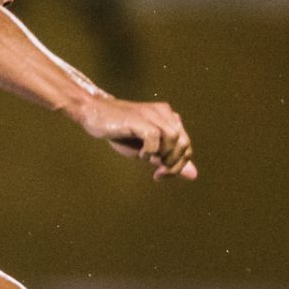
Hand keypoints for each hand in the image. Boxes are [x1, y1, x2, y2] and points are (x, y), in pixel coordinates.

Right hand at [76, 94, 196, 180]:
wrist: (95, 113)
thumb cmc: (120, 132)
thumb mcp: (147, 151)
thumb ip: (168, 160)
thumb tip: (193, 175)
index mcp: (169, 118)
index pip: (186, 146)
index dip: (179, 165)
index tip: (161, 174)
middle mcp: (164, 113)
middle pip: (184, 143)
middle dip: (174, 164)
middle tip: (158, 174)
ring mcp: (152, 114)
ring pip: (173, 138)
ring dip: (163, 156)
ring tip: (149, 161)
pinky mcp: (139, 119)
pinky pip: (154, 137)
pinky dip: (150, 150)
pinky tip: (140, 154)